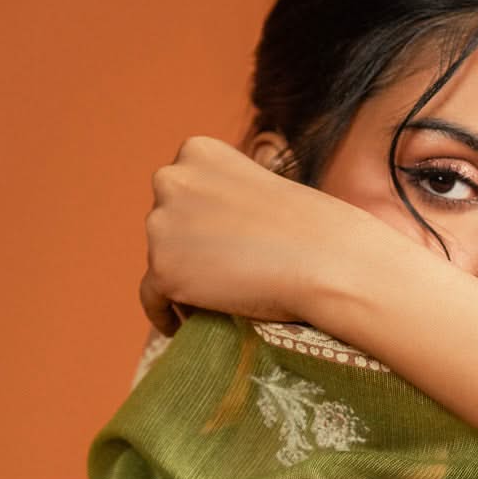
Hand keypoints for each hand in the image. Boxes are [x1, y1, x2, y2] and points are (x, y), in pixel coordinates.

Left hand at [138, 135, 371, 335]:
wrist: (326, 260)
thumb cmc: (313, 229)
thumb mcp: (264, 188)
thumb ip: (228, 200)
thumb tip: (208, 233)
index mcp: (198, 151)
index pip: (181, 191)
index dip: (198, 221)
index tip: (217, 246)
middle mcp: (171, 179)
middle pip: (164, 223)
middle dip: (185, 247)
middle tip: (219, 277)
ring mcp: (161, 225)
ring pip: (160, 260)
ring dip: (181, 279)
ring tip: (213, 302)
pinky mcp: (163, 270)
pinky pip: (151, 298)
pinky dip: (163, 313)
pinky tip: (179, 328)